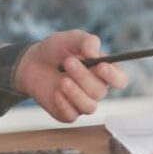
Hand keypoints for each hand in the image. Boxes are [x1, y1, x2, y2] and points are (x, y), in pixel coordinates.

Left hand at [13, 30, 128, 122]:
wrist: (32, 62)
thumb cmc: (56, 49)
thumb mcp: (71, 38)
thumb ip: (86, 41)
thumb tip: (95, 53)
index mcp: (103, 71)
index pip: (120, 79)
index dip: (114, 76)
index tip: (101, 66)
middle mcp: (96, 89)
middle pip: (100, 91)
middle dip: (84, 76)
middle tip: (68, 62)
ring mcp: (82, 102)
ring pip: (89, 106)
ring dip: (75, 93)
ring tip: (62, 80)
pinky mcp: (68, 112)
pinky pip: (72, 115)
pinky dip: (63, 103)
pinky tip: (55, 92)